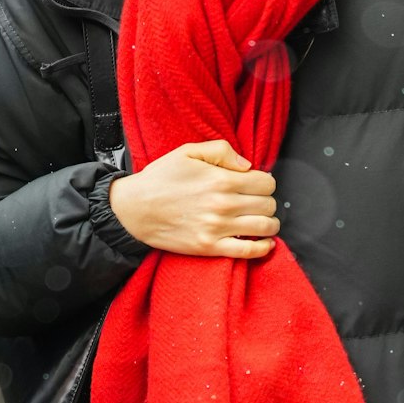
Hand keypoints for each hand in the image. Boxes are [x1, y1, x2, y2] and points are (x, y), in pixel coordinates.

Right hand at [109, 141, 278, 258]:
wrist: (134, 209)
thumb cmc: (160, 179)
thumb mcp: (187, 151)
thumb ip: (221, 151)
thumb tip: (247, 165)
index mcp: (221, 179)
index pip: (266, 182)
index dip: (265, 182)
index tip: (256, 184)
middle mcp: (223, 205)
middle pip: (268, 204)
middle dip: (266, 201)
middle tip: (256, 202)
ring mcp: (218, 228)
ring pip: (265, 227)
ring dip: (269, 223)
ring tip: (262, 221)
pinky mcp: (210, 247)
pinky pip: (249, 251)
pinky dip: (263, 248)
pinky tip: (265, 242)